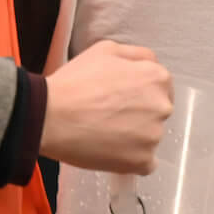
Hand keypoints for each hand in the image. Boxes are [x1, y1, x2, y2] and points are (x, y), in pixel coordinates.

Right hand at [41, 41, 173, 173]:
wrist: (51, 115)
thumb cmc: (76, 80)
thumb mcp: (107, 49)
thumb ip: (136, 55)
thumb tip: (148, 66)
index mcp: (157, 78)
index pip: (161, 86)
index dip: (141, 91)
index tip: (123, 98)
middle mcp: (162, 106)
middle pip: (157, 112)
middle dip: (140, 113)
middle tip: (111, 116)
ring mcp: (153, 136)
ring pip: (150, 137)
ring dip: (134, 137)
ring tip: (105, 134)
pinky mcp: (142, 162)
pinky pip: (145, 163)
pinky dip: (131, 160)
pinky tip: (112, 152)